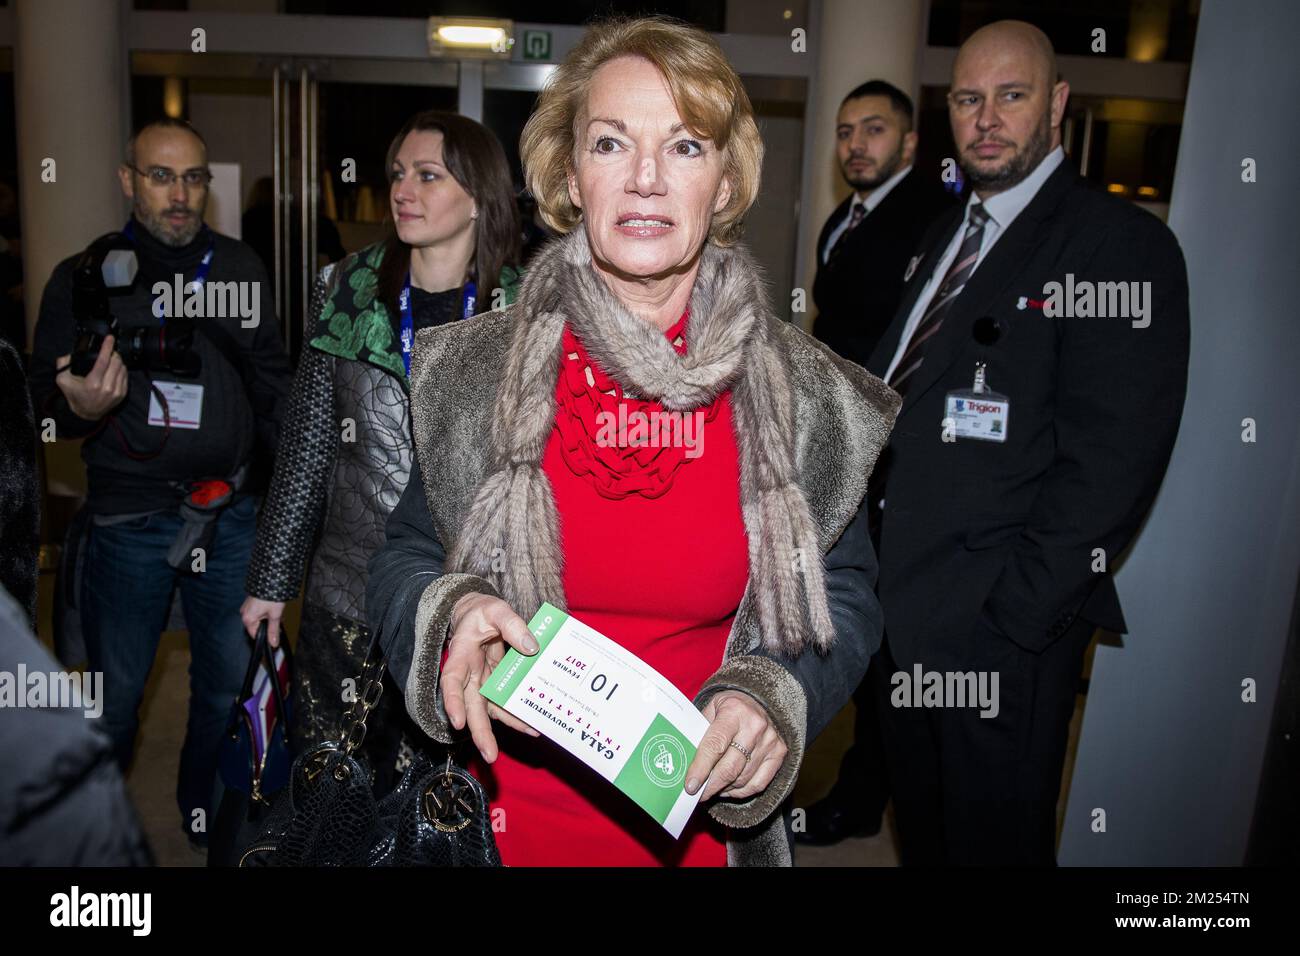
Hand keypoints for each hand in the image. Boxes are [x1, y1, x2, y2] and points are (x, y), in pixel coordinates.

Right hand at [55, 335, 126, 420]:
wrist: (86, 414)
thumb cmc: (75, 396)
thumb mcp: (63, 380)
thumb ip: (63, 365)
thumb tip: (70, 354)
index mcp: (93, 383)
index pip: (103, 360)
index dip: (107, 347)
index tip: (110, 338)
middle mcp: (107, 388)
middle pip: (116, 362)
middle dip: (113, 353)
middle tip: (109, 351)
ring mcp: (116, 392)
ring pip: (123, 368)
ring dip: (118, 361)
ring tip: (111, 360)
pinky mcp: (122, 394)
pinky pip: (125, 376)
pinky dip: (121, 370)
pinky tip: (114, 369)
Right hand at [241, 596, 286, 647]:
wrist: (271, 578)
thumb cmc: (271, 595)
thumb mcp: (275, 615)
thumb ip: (273, 630)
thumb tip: (273, 643)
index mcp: (248, 618)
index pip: (255, 635)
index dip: (266, 636)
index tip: (274, 635)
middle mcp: (245, 613)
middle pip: (257, 626)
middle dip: (269, 625)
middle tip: (278, 620)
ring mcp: (247, 606)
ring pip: (259, 618)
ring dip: (269, 617)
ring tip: (276, 611)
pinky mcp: (251, 601)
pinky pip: (258, 611)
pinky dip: (266, 611)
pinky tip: (273, 607)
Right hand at [441, 593, 540, 761]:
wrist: (477, 614)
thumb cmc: (482, 612)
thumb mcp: (496, 610)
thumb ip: (512, 625)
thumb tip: (531, 647)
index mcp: (461, 656)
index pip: (452, 681)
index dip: (453, 703)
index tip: (457, 722)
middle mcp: (469, 675)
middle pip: (471, 707)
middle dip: (480, 732)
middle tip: (490, 755)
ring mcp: (482, 682)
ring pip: (489, 710)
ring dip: (507, 725)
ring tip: (530, 732)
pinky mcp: (495, 684)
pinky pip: (503, 703)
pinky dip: (517, 714)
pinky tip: (533, 723)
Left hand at [684, 691, 786, 801]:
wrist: (758, 700)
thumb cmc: (728, 708)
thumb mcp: (710, 709)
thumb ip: (699, 733)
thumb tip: (684, 764)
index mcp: (734, 711)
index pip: (715, 745)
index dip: (701, 768)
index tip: (690, 786)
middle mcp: (755, 726)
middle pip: (730, 767)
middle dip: (710, 785)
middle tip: (697, 794)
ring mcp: (770, 740)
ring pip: (743, 778)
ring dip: (724, 789)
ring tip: (711, 789)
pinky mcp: (780, 753)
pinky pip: (758, 783)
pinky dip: (740, 791)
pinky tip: (728, 788)